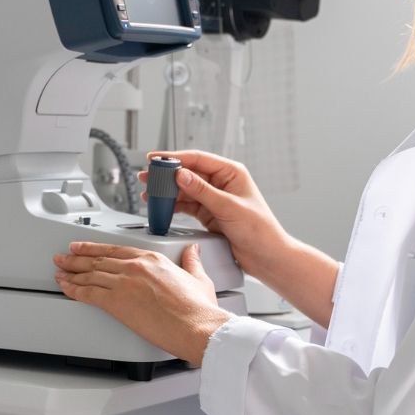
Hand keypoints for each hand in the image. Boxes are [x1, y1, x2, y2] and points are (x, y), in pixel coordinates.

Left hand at [54, 241, 232, 364]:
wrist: (195, 326)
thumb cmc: (197, 309)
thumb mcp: (198, 278)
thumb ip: (191, 262)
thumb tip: (193, 252)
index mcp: (152, 259)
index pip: (115, 250)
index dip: (95, 248)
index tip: (83, 247)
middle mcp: (135, 267)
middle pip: (98, 260)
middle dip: (76, 259)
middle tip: (63, 257)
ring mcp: (124, 283)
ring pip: (89, 274)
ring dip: (70, 273)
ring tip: (59, 271)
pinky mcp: (116, 302)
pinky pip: (88, 293)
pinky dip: (73, 290)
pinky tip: (65, 289)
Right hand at [140, 150, 286, 280]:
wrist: (267, 257)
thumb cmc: (260, 230)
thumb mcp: (229, 207)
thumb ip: (203, 191)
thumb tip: (182, 175)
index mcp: (231, 172)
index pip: (198, 159)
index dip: (175, 158)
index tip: (156, 158)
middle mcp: (221, 183)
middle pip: (188, 173)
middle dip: (167, 175)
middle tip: (147, 176)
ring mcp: (214, 198)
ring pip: (185, 190)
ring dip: (168, 192)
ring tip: (150, 193)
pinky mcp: (209, 213)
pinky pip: (187, 205)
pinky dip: (174, 206)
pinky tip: (162, 206)